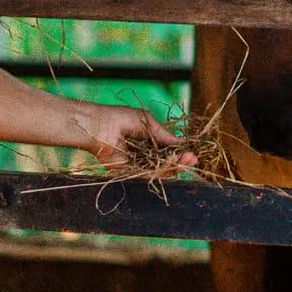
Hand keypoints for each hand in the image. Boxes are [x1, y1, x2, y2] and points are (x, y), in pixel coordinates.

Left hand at [75, 102, 196, 175]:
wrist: (97, 125)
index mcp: (148, 142)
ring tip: (186, 160)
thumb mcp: (147, 121)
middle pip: (167, 164)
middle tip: (193, 159)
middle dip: (181, 162)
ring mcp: (137, 165)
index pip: (168, 151)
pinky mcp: (128, 172)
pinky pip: (147, 174)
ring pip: (159, 171)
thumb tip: (181, 142)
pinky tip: (172, 162)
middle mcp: (144, 155)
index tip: (192, 150)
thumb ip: (163, 134)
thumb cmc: (118, 117)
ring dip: (175, 166)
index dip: (181, 152)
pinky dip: (161, 169)